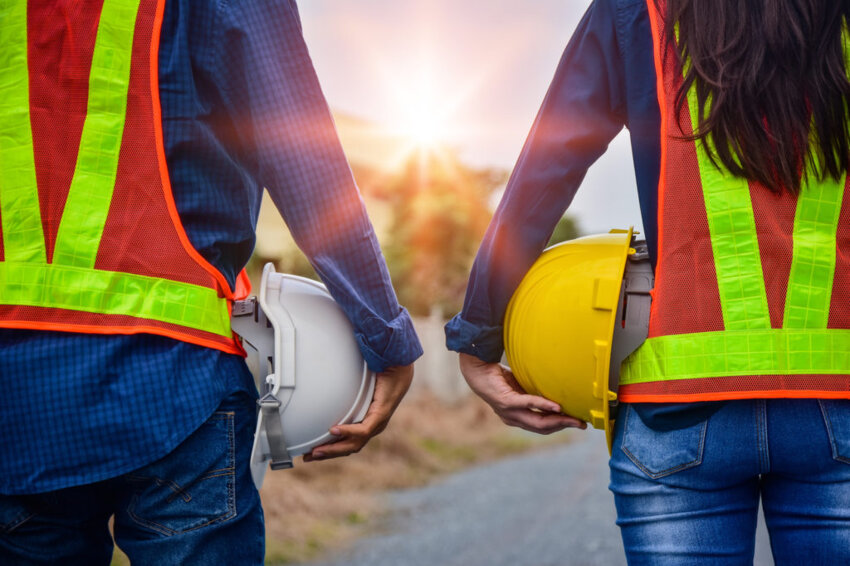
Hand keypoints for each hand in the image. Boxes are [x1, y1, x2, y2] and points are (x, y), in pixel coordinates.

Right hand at [303, 363, 413, 461]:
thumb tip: (322, 389)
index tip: (311, 454)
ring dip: (334, 448)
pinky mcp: (381, 416)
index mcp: (367, 424)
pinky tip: (333, 431)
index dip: (330, 450)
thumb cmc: (377, 376)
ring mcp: (378, 424)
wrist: (397, 367)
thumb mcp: (356, 390)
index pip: (347, 444)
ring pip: (354, 444)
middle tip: (308, 457)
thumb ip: (342, 395)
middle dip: (327, 454)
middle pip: (348, 448)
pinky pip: (363, 429)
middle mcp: (373, 428)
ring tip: (316, 451)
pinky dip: (347, 431)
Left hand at [459, 352, 585, 433]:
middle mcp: (512, 419)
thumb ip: (536, 393)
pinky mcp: (506, 401)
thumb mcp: (521, 387)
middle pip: (543, 428)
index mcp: (516, 418)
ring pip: (538, 422)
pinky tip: (557, 406)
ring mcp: (508, 412)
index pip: (542, 427)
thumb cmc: (499, 376)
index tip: (578, 424)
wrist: (477, 368)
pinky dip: (544, 405)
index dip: (560, 427)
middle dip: (564, 427)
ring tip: (575, 419)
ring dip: (558, 420)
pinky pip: (528, 404)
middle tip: (583, 425)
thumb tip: (557, 390)